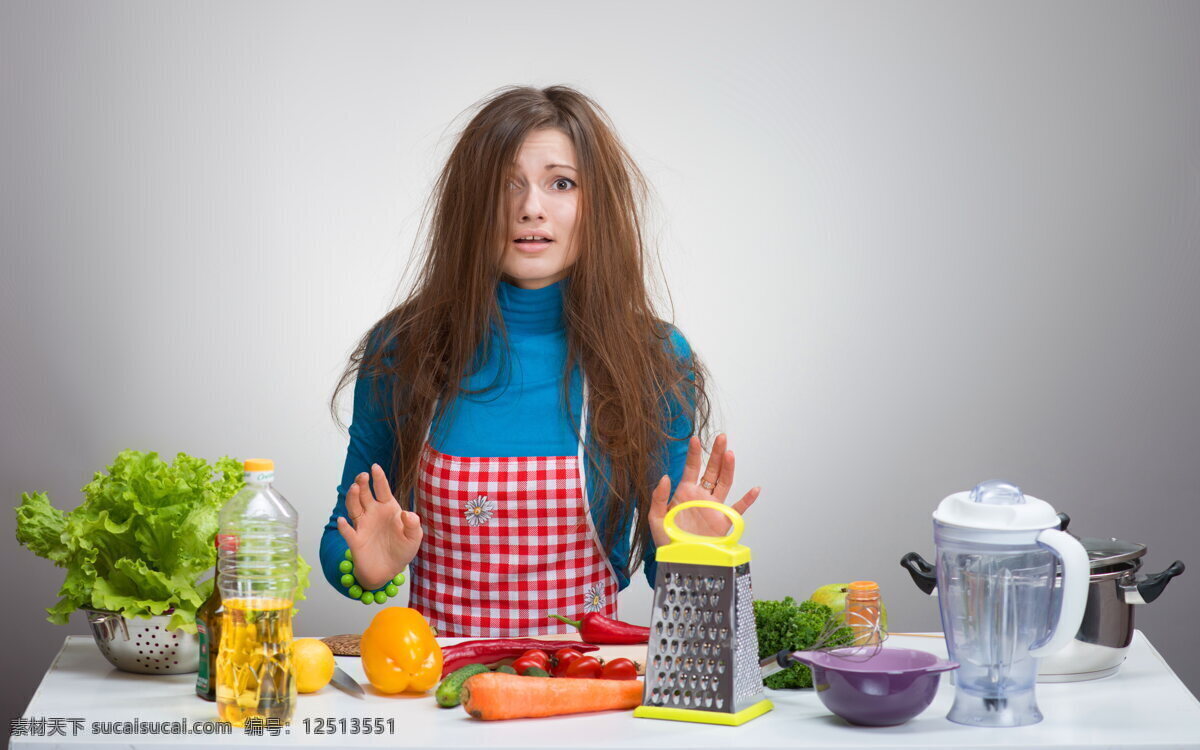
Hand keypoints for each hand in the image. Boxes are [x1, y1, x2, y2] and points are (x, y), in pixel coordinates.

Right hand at [335, 463, 422, 589]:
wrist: (389, 570)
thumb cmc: (402, 549)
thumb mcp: (413, 537)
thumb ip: (412, 525)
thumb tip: (407, 514)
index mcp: (387, 508)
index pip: (382, 489)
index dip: (379, 478)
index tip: (375, 467)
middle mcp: (372, 513)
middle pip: (364, 494)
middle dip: (362, 483)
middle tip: (363, 476)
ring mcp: (362, 526)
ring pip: (353, 507)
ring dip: (352, 498)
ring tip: (355, 488)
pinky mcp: (356, 541)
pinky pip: (348, 532)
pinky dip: (344, 527)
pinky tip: (343, 521)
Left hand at [648, 434, 761, 547]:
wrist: (679, 559)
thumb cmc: (667, 540)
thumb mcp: (655, 518)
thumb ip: (658, 497)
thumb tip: (665, 477)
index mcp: (685, 493)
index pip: (691, 468)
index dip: (694, 454)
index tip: (695, 439)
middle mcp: (701, 496)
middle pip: (711, 470)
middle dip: (716, 453)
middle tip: (721, 437)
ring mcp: (714, 507)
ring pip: (724, 483)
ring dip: (728, 468)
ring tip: (729, 453)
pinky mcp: (724, 521)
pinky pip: (738, 508)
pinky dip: (748, 500)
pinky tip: (755, 489)